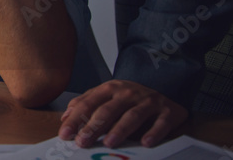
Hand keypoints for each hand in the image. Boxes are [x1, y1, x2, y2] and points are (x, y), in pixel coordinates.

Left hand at [59, 79, 187, 147]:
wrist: (164, 93)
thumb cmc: (129, 99)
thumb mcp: (107, 97)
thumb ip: (86, 104)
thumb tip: (65, 117)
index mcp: (110, 88)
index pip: (89, 104)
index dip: (75, 119)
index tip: (65, 134)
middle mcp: (128, 93)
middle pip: (108, 110)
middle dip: (93, 126)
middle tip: (82, 141)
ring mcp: (148, 101)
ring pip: (132, 116)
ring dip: (120, 130)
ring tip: (108, 143)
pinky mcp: (167, 111)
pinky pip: (161, 122)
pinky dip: (154, 132)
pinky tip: (146, 142)